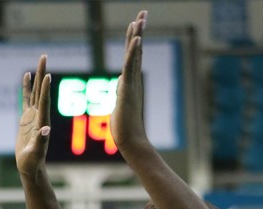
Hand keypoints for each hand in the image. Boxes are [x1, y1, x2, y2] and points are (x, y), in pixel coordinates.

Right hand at [16, 55, 51, 179]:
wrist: (30, 166)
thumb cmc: (33, 161)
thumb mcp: (36, 152)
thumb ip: (41, 140)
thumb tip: (45, 129)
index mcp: (42, 122)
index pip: (44, 102)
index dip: (45, 89)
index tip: (47, 75)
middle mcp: (40, 115)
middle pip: (41, 91)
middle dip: (43, 73)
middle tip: (44, 56)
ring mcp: (34, 115)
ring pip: (35, 91)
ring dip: (38, 76)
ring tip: (40, 60)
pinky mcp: (27, 117)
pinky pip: (27, 98)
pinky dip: (27, 87)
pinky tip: (27, 75)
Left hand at [111, 10, 148, 153]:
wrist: (130, 141)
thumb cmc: (124, 128)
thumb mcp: (119, 104)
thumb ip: (120, 90)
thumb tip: (119, 81)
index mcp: (130, 82)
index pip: (132, 56)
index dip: (134, 40)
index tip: (136, 23)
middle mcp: (133, 80)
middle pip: (136, 50)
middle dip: (138, 30)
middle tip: (143, 12)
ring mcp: (132, 83)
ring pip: (134, 55)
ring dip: (137, 36)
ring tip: (140, 17)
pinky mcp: (128, 88)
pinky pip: (130, 66)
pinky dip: (133, 52)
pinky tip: (137, 38)